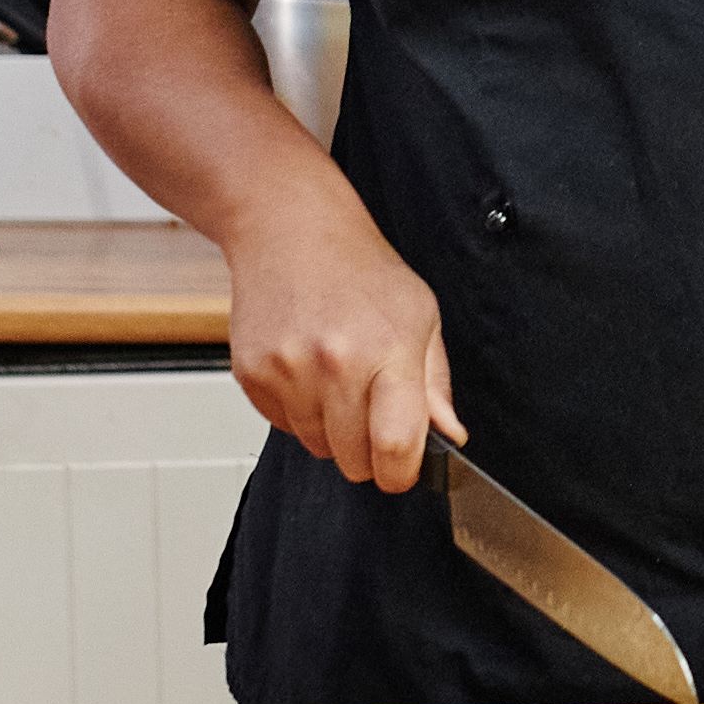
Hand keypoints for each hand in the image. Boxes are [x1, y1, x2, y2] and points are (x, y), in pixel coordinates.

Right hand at [227, 189, 459, 493]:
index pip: (396, 447)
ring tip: (338, 378)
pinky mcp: (252, 375)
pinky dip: (298, 412)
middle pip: (354, 461)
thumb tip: (451, 435)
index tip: (404, 471)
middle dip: (369, 453)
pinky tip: (307, 369)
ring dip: (332, 430)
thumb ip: (436, 384)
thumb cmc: (360, 269)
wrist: (290, 230)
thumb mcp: (420, 315)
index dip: (402, 473)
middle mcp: (335, 364)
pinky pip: (283, 427)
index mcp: (388, 350)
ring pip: (317, 448)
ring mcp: (288, 371)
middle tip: (372, 413)